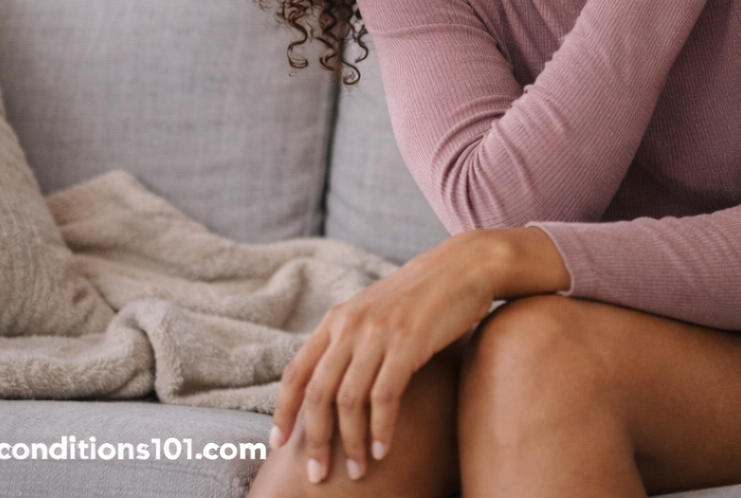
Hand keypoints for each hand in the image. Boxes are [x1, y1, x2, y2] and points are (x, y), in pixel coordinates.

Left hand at [269, 227, 568, 482]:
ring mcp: (378, 332)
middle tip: (318, 475)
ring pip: (349, 400)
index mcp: (337, 319)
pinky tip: (384, 450)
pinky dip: (381, 429)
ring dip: (351, 443)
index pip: (296, 370)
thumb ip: (350, 341)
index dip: (283, 410)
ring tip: (358, 470)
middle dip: (315, 440)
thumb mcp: (373, 312)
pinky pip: (385, 396)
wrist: (462, 266)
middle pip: (318, 393)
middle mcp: (350, 325)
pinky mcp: (408, 342)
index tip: (278, 443)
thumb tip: (330, 387)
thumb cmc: (419, 296)